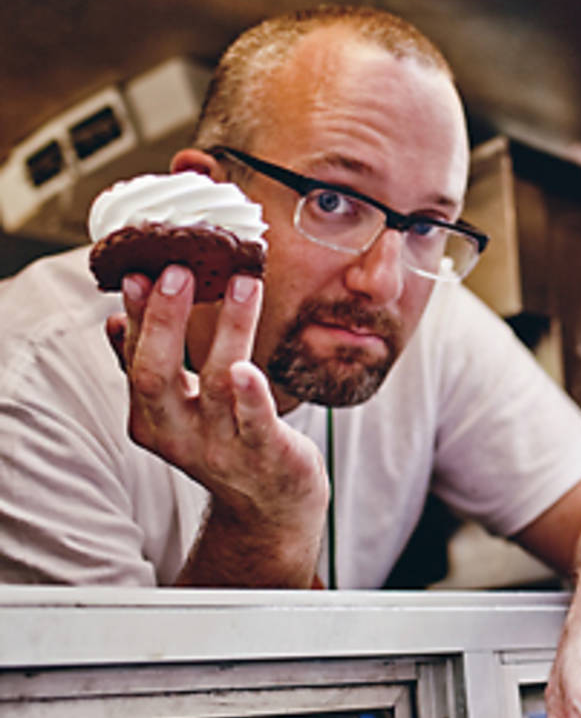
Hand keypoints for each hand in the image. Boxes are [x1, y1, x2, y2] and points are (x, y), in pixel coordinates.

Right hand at [106, 265, 327, 585]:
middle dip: (162, 320)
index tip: (138, 272)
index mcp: (151, 419)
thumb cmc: (225, 442)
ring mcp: (223, 446)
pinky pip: (256, 422)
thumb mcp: (180, 409)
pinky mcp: (266, 453)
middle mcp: (179, 434)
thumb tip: (115, 320)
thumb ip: (149, 368)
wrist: (270, 505)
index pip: (135, 360)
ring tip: (243, 283)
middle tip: (177, 269)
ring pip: (217, 384)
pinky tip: (248, 367)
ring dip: (230, 329)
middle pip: (156, 374)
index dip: (137, 315)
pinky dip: (251, 395)